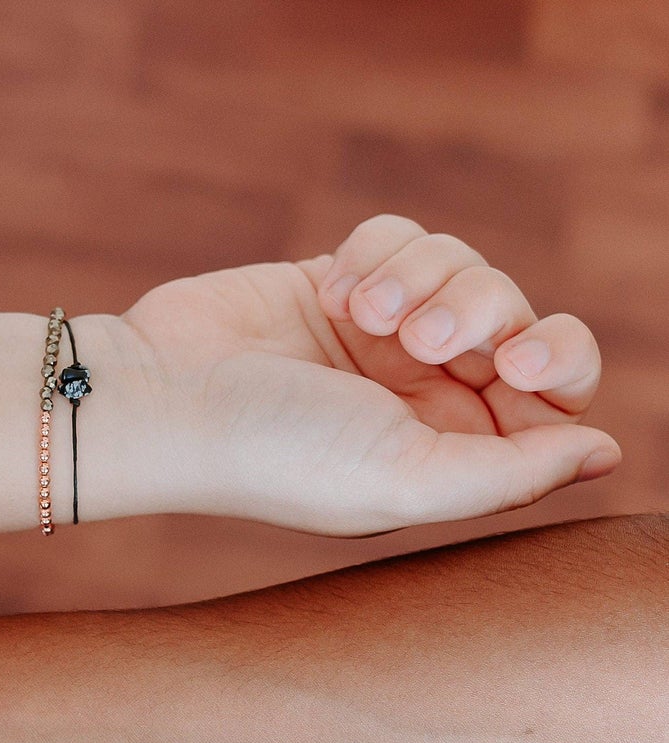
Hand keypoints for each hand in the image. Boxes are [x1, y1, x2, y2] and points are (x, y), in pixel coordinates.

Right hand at [121, 213, 619, 534]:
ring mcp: (380, 338)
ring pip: (463, 265)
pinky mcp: (339, 284)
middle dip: (481, 310)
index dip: (555, 361)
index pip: (554, 396)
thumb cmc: (274, 454)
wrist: (163, 397)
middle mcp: (421, 397)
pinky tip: (332, 291)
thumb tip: (604, 454)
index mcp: (445, 454)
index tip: (510, 361)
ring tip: (361, 312)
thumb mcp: (404, 481)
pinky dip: (376, 253)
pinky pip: (402, 235)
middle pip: (520, 318)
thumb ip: (513, 474)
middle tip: (424, 336)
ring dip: (421, 277)